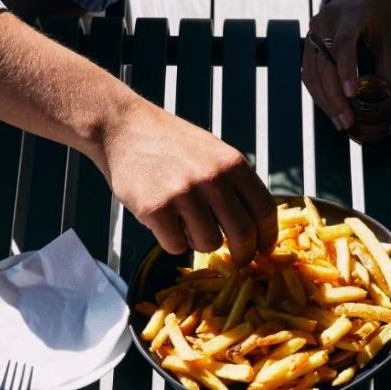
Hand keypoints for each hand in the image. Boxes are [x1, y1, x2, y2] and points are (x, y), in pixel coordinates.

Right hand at [99, 101, 276, 263]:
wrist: (123, 128)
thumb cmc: (170, 144)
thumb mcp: (214, 153)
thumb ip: (234, 184)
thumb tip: (255, 228)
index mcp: (233, 164)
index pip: (264, 210)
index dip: (267, 236)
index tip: (264, 249)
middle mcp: (213, 179)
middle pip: (242, 235)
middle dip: (243, 255)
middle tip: (238, 262)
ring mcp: (184, 194)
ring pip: (209, 244)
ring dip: (199, 242)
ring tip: (185, 223)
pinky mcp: (156, 209)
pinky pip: (176, 246)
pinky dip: (171, 240)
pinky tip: (163, 221)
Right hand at [303, 0, 390, 131]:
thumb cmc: (378, 8)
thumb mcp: (388, 34)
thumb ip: (388, 68)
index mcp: (350, 16)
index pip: (344, 44)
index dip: (346, 69)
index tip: (351, 94)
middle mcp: (326, 22)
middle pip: (324, 65)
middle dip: (335, 97)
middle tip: (347, 122)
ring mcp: (313, 32)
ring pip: (311, 72)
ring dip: (324, 100)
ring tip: (340, 122)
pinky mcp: (308, 42)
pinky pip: (308, 72)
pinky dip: (318, 92)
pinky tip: (330, 108)